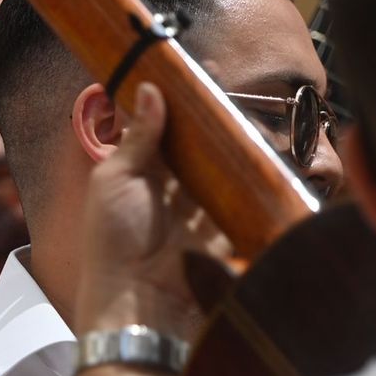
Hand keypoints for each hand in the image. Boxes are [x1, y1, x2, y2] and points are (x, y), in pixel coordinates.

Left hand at [75, 83, 229, 337]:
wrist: (139, 300)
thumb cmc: (114, 239)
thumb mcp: (115, 179)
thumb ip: (137, 137)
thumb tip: (149, 88)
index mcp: (133, 175)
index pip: (158, 131)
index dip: (175, 105)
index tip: (194, 74)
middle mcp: (165, 191)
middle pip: (193, 148)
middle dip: (209, 123)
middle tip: (227, 92)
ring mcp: (196, 212)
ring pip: (218, 170)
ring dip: (230, 148)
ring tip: (246, 116)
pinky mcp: (222, 232)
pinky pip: (240, 201)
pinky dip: (249, 182)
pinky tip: (261, 155)